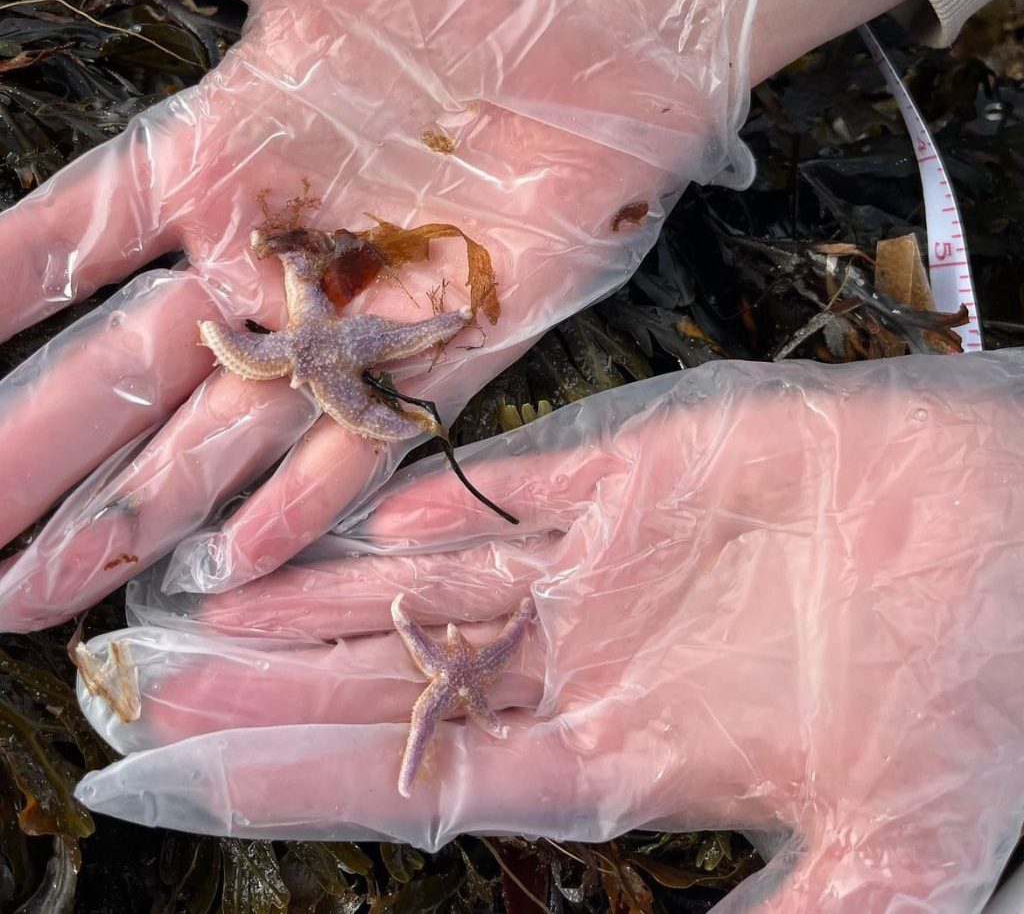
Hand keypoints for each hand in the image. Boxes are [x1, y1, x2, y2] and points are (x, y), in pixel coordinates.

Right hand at [0, 0, 759, 630]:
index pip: (67, 245)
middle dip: (39, 450)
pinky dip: (302, 502)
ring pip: (231, 429)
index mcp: (223, 158)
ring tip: (51, 589)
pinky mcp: (450, 351)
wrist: (625, 12)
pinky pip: (364, 442)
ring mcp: (359, 313)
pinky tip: (228, 564)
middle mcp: (275, 253)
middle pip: (127, 368)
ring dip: (144, 508)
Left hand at [74, 348, 1023, 911]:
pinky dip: (397, 497)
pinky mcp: (622, 462)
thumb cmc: (975, 695)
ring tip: (184, 604)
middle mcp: (580, 654)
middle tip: (133, 687)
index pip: (420, 779)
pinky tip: (311, 513)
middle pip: (386, 677)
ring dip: (301, 591)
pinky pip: (484, 479)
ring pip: (410, 577)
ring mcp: (592, 555)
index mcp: (621, 756)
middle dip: (260, 685)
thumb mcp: (889, 861)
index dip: (292, 782)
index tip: (169, 786)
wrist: (1023, 534)